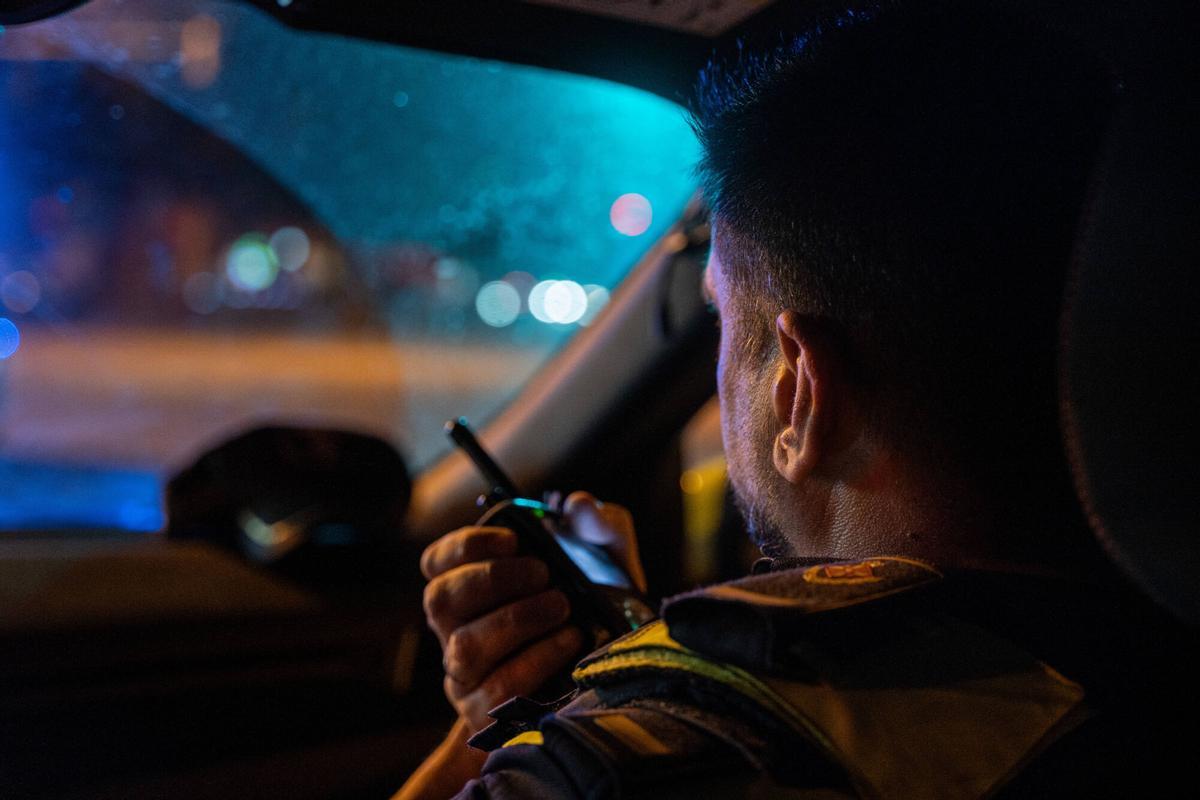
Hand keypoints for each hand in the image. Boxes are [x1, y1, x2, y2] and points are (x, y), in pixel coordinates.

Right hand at [419, 492, 642, 733]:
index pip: (436, 562)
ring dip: (516, 620)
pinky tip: (570, 641)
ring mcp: (467, 675)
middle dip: (492, 579)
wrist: (609, 683)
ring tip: (561, 607)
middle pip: (440, 599)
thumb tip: (578, 505)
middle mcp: (456, 630)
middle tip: (542, 574)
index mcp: (469, 589)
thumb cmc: (595, 611)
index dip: (466, 545)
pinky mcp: (488, 713)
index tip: (513, 539)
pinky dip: (538, 658)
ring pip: (466, 646)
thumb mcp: (605, 564)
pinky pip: (500, 687)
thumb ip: (598, 526)